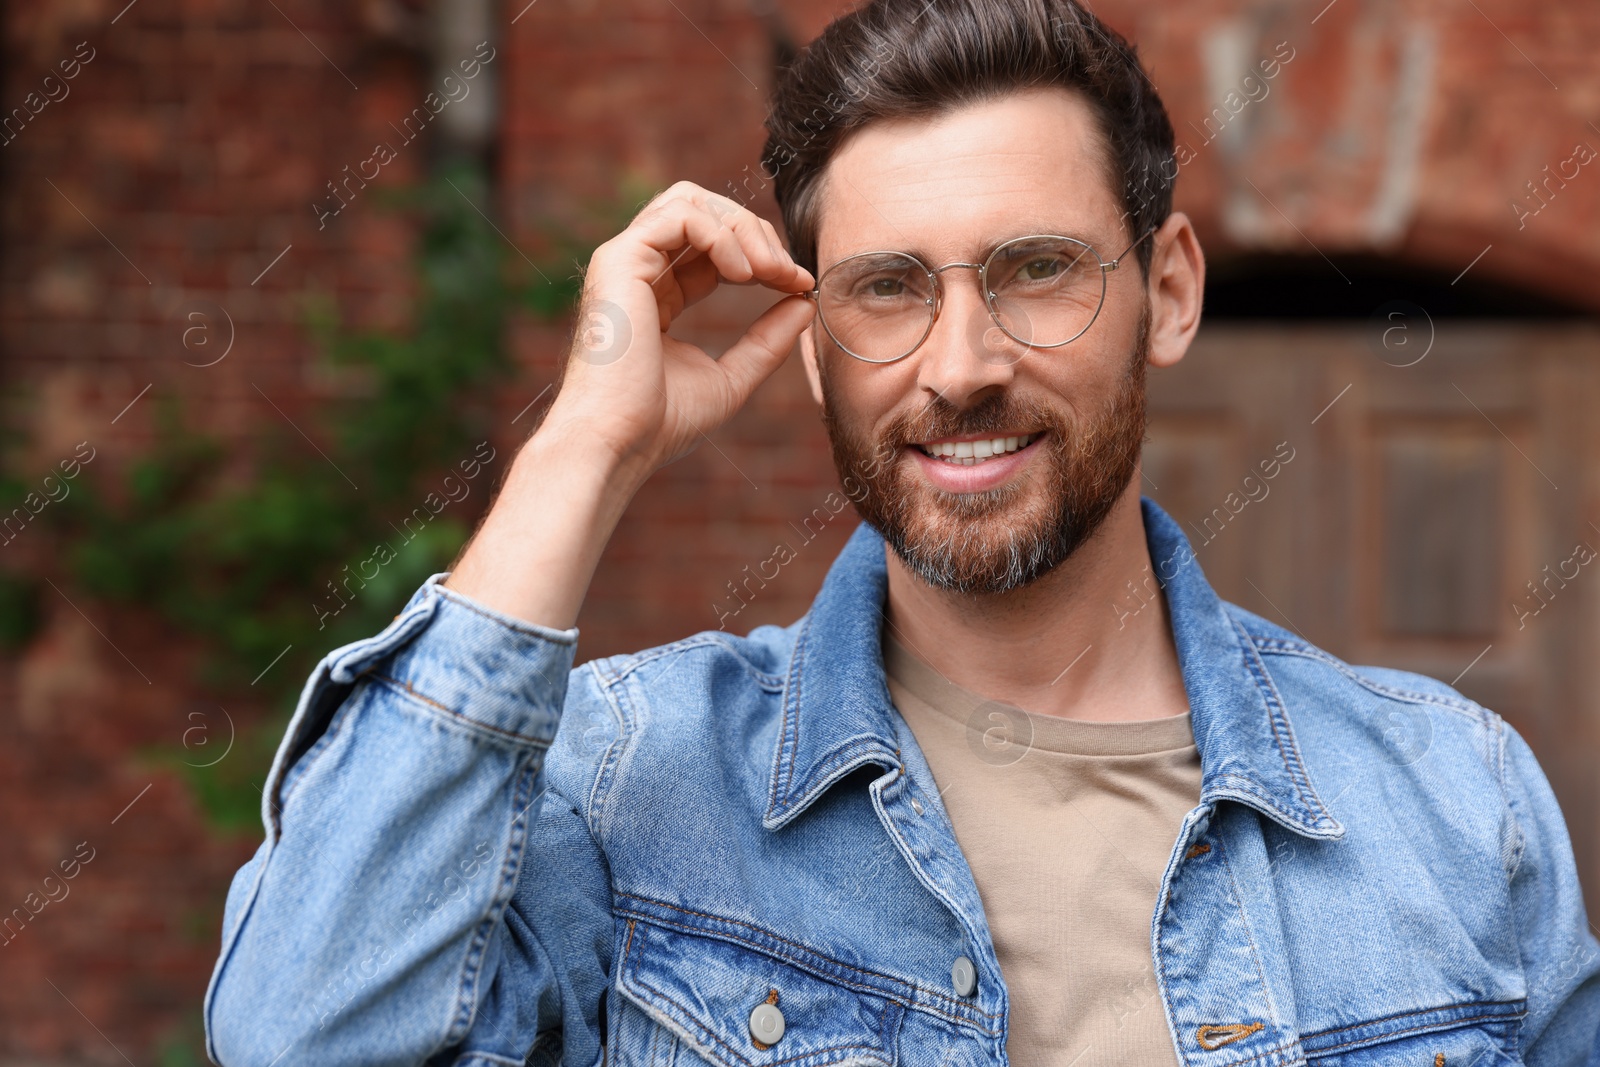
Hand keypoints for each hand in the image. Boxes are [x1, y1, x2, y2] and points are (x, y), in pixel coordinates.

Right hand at [442, 182, 814, 628]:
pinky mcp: (618, 259)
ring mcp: (624, 261)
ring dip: (742, 228)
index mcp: (660, 294)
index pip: (716, 247)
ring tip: (768, 272)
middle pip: (705, 210)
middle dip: (757, 233)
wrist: (619, 443)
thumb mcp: (733, 377)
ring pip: (691, 199)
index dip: (765, 257)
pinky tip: (744, 274)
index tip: (801, 286)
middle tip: (790, 275)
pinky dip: (722, 234)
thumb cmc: (661, 424)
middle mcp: (639, 270)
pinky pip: (680, 213)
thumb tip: (805, 302)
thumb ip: (767, 340)